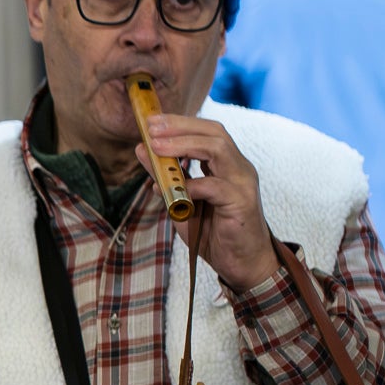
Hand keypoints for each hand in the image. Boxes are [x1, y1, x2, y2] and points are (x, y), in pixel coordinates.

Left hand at [138, 113, 278, 291]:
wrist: (242, 264)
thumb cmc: (213, 232)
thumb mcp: (181, 200)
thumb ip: (165, 175)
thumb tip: (142, 150)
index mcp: (226, 165)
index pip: (207, 131)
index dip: (180, 123)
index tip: (151, 120)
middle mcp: (238, 168)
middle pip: (215, 132)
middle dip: (180, 126)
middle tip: (152, 127)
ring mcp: (243, 184)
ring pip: (218, 149)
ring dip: (184, 145)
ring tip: (156, 146)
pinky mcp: (242, 203)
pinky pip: (216, 186)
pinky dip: (191, 184)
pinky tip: (171, 189)